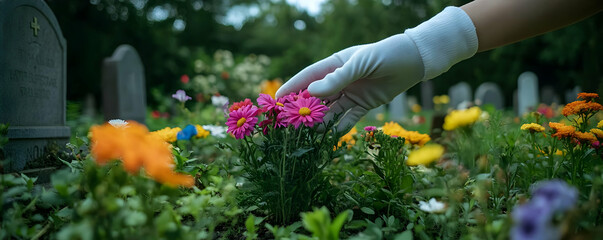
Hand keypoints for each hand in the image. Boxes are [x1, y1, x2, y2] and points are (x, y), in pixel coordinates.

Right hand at [276, 34, 423, 132]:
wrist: (413, 61)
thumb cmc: (385, 55)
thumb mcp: (360, 64)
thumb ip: (337, 79)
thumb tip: (312, 93)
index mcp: (334, 65)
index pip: (307, 77)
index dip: (292, 88)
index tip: (276, 99)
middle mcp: (339, 80)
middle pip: (316, 97)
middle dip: (302, 110)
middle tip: (288, 123)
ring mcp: (350, 93)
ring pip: (329, 110)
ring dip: (319, 122)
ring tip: (306, 134)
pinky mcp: (363, 105)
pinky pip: (347, 119)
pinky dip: (338, 128)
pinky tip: (329, 137)